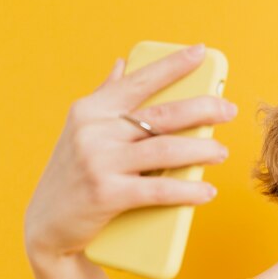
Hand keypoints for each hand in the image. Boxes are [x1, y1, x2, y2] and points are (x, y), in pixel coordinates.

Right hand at [24, 44, 236, 258]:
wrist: (48, 226)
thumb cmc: (73, 176)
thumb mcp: (81, 131)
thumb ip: (104, 96)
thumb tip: (123, 64)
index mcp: (91, 110)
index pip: (139, 81)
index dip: (173, 65)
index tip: (201, 53)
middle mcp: (94, 130)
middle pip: (162, 114)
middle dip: (203, 109)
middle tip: (229, 110)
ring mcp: (99, 162)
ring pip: (166, 150)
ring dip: (201, 150)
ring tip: (221, 152)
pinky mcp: (106, 195)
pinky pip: (159, 190)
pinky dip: (188, 191)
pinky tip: (206, 191)